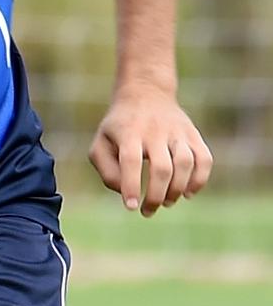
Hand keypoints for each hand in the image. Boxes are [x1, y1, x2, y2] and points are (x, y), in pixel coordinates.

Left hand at [90, 84, 212, 215]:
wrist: (145, 94)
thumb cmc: (118, 128)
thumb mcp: (100, 144)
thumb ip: (107, 170)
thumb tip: (125, 192)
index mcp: (128, 133)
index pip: (131, 161)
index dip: (132, 186)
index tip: (131, 207)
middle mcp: (155, 131)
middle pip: (161, 167)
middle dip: (156, 195)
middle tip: (148, 211)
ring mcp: (177, 132)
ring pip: (185, 163)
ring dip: (177, 189)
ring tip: (167, 203)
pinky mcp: (193, 135)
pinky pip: (204, 159)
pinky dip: (200, 179)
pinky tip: (188, 193)